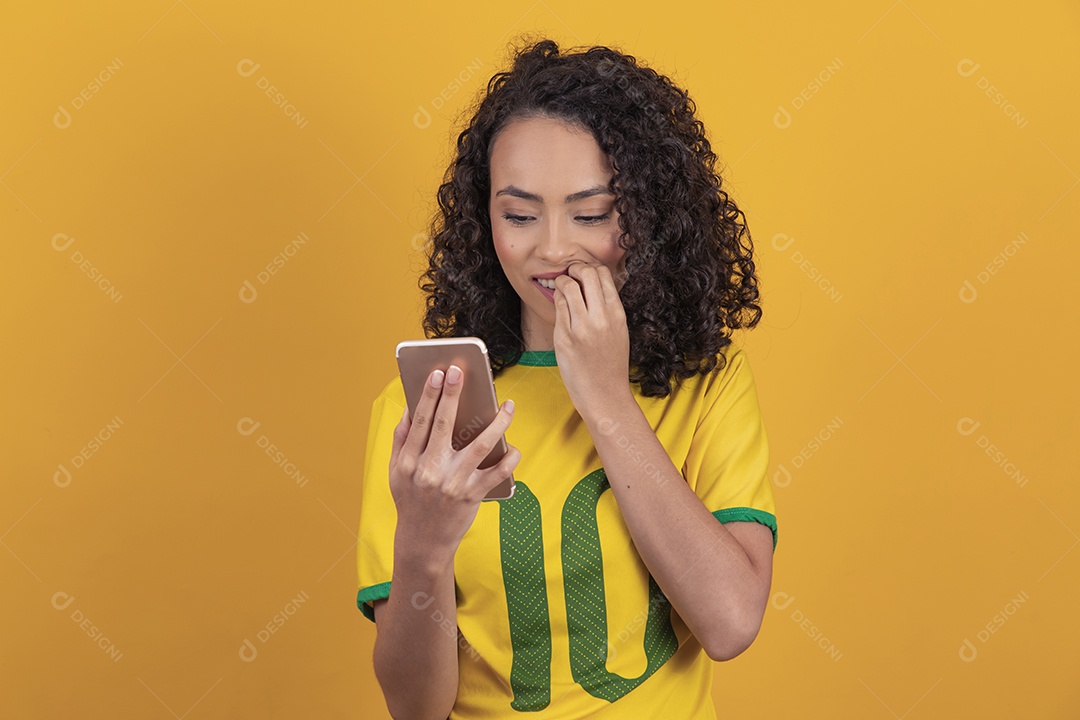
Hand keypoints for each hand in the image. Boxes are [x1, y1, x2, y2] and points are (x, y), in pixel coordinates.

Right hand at [388, 365, 520, 556]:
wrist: (423, 542)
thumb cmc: (411, 501)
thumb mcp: (395, 473)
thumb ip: (401, 440)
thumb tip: (409, 407)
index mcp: (408, 462)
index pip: (420, 421)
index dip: (430, 395)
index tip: (438, 373)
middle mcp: (429, 471)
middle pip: (444, 425)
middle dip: (452, 395)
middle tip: (461, 372)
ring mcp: (452, 483)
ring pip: (480, 444)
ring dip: (498, 422)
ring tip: (508, 405)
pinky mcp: (472, 495)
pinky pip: (498, 472)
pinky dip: (509, 458)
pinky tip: (513, 445)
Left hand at [552, 262, 631, 412]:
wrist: (604, 394)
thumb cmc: (610, 364)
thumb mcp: (619, 331)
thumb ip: (608, 308)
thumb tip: (591, 284)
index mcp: (617, 314)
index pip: (603, 273)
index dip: (590, 267)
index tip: (583, 274)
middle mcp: (601, 318)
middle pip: (586, 272)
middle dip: (574, 269)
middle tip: (570, 276)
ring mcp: (581, 327)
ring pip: (567, 286)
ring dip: (562, 282)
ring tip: (562, 289)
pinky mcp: (564, 337)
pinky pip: (557, 307)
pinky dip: (556, 300)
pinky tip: (559, 306)